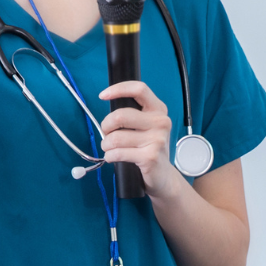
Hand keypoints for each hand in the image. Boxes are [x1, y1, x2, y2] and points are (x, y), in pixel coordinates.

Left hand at [98, 80, 180, 196]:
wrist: (163, 176)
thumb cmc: (149, 148)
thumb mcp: (147, 126)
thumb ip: (133, 113)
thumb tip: (108, 102)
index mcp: (159, 109)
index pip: (139, 89)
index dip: (118, 89)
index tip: (103, 95)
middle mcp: (161, 122)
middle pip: (120, 116)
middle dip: (105, 126)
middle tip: (106, 133)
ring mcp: (157, 140)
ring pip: (115, 137)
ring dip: (106, 145)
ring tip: (110, 149)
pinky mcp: (150, 157)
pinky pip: (117, 153)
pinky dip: (109, 156)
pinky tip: (113, 157)